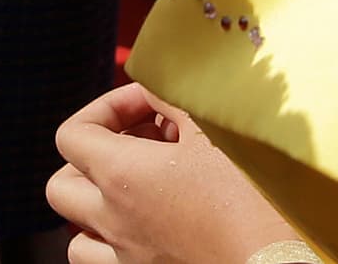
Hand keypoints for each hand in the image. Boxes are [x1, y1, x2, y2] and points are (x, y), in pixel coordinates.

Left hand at [49, 84, 298, 263]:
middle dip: (90, 159)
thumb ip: (171, 103)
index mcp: (119, 175)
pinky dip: (111, 247)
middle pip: (61, 185)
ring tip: (133, 194)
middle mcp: (113, 220)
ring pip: (76, 236)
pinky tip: (146, 228)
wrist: (277, 259)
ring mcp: (127, 257)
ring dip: (94, 210)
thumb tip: (154, 90)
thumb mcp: (211, 132)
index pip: (72, 133)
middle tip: (137, 147)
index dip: (106, 109)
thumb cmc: (248, 195)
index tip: (147, 106)